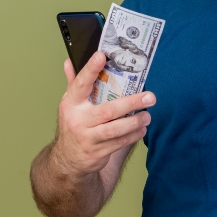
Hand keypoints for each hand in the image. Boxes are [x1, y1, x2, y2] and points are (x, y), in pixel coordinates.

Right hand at [51, 51, 154, 176]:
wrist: (66, 161)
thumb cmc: (73, 125)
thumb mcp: (70, 104)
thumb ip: (72, 83)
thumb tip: (69, 61)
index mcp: (71, 104)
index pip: (80, 84)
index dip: (90, 69)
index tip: (102, 56)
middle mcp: (78, 120)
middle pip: (108, 110)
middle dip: (131, 103)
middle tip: (149, 96)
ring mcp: (88, 138)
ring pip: (116, 129)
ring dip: (135, 122)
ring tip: (147, 116)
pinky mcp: (98, 152)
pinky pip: (119, 142)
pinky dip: (133, 135)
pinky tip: (142, 129)